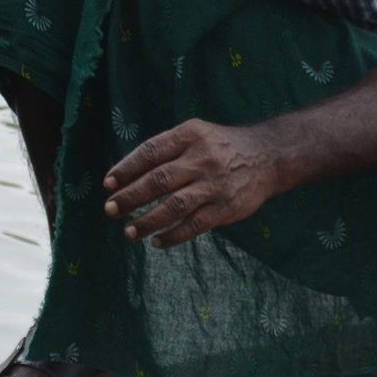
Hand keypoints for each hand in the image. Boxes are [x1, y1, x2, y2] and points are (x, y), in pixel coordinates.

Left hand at [102, 120, 286, 247]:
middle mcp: (202, 158)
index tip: (108, 183)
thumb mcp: (195, 134)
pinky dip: (173, 236)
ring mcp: (215, 184)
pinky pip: (195, 225)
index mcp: (190, 135)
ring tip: (129, 231)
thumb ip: (165, 150)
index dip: (126, 168)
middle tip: (110, 209)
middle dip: (130, 197)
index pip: (151, 152)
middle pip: (158, 180)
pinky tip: (157, 241)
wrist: (267, 156)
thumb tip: (125, 176)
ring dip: (148, 221)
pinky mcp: (226, 207)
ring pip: (174, 206)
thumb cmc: (219, 147)